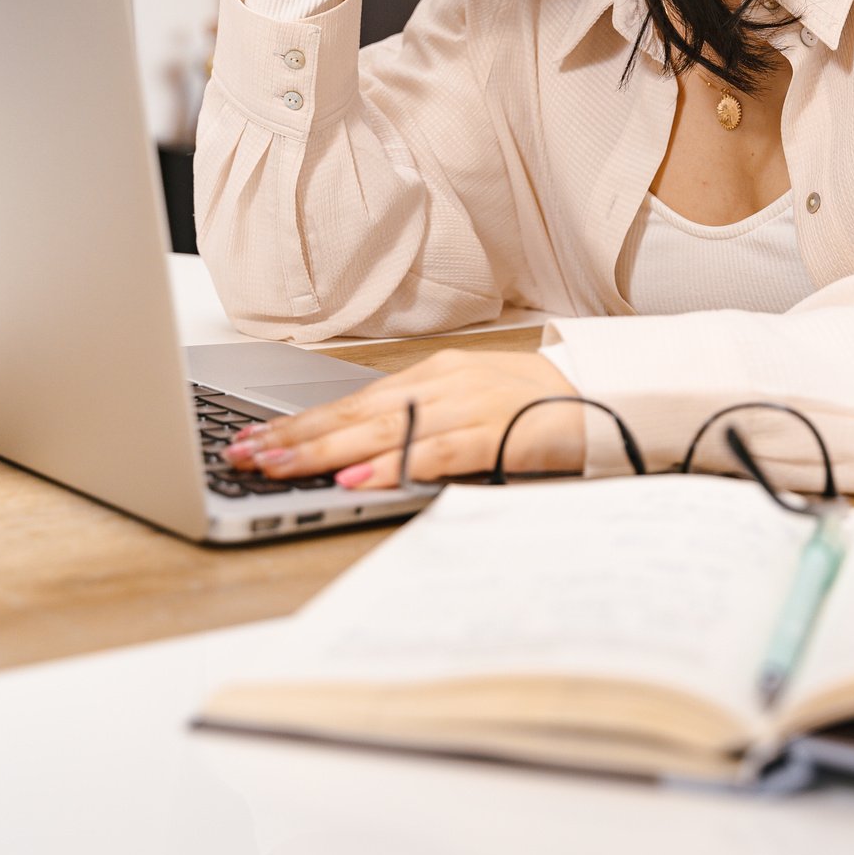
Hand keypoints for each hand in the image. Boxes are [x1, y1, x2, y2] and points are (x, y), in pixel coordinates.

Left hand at [224, 350, 586, 488]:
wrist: (609, 393)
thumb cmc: (539, 404)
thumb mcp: (471, 401)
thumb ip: (421, 419)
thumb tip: (362, 450)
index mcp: (434, 374)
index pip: (352, 402)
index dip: (300, 422)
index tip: (255, 438)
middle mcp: (442, 384)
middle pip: (353, 414)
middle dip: (293, 436)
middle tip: (244, 454)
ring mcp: (467, 406)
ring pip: (380, 430)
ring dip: (323, 452)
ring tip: (278, 465)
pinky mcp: (493, 432)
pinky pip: (432, 452)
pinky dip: (390, 466)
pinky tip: (355, 479)